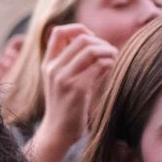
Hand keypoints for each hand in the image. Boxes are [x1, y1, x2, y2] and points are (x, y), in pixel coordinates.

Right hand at [38, 24, 117, 140]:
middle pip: (81, 38)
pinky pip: (98, 66)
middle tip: (110, 52)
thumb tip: (95, 42)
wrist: (58, 132)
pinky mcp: (76, 89)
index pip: (58, 32)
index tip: (92, 39)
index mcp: (48, 64)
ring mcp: (63, 78)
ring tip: (114, 59)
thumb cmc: (65, 106)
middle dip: (101, 42)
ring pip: (91, 50)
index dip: (78, 29)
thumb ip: (71, 62)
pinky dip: (109, 64)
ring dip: (108, 51)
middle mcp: (53, 68)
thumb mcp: (61, 81)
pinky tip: (111, 70)